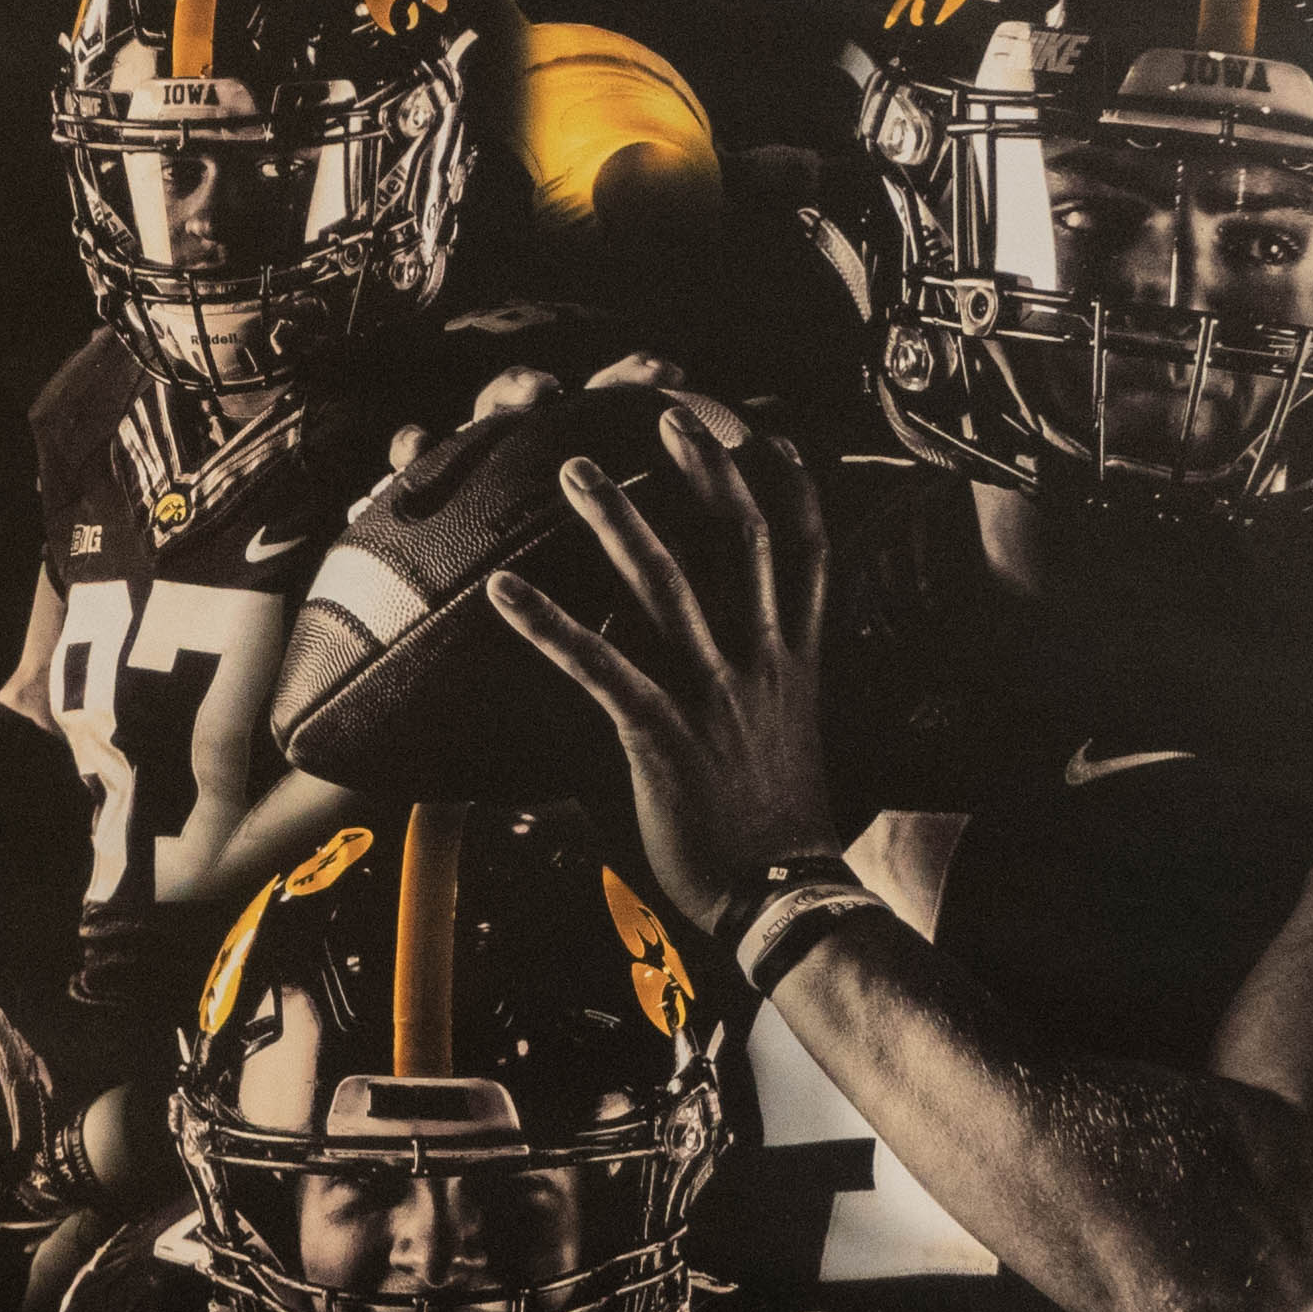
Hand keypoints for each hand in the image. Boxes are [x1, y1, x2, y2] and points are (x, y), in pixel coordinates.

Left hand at [475, 392, 846, 930]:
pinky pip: (600, 667)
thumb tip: (692, 656)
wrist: (785, 896)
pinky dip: (548, 624)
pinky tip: (505, 591)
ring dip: (620, 522)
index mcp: (793, 662)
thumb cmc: (773, 826)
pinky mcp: (665, 735)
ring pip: (671, 586)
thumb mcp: (779, 740)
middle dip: (704, 472)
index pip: (807, 556)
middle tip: (665, 415)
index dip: (796, 491)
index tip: (774, 439)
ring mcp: (716, 696)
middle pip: (743, 542)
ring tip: (576, 472)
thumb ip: (743, 689)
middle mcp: (762, 663)